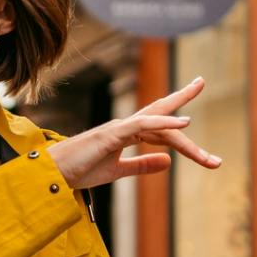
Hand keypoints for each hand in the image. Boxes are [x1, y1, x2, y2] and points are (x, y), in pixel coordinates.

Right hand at [45, 78, 221, 192]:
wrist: (53, 174)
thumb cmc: (80, 170)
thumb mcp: (118, 171)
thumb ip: (143, 165)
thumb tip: (170, 161)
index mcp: (126, 134)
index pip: (157, 124)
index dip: (176, 118)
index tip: (194, 110)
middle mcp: (125, 126)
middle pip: (159, 111)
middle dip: (181, 95)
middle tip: (201, 82)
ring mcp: (118, 128)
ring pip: (156, 122)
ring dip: (181, 125)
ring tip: (202, 132)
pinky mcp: (112, 134)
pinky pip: (142, 125)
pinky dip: (164, 122)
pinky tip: (184, 124)